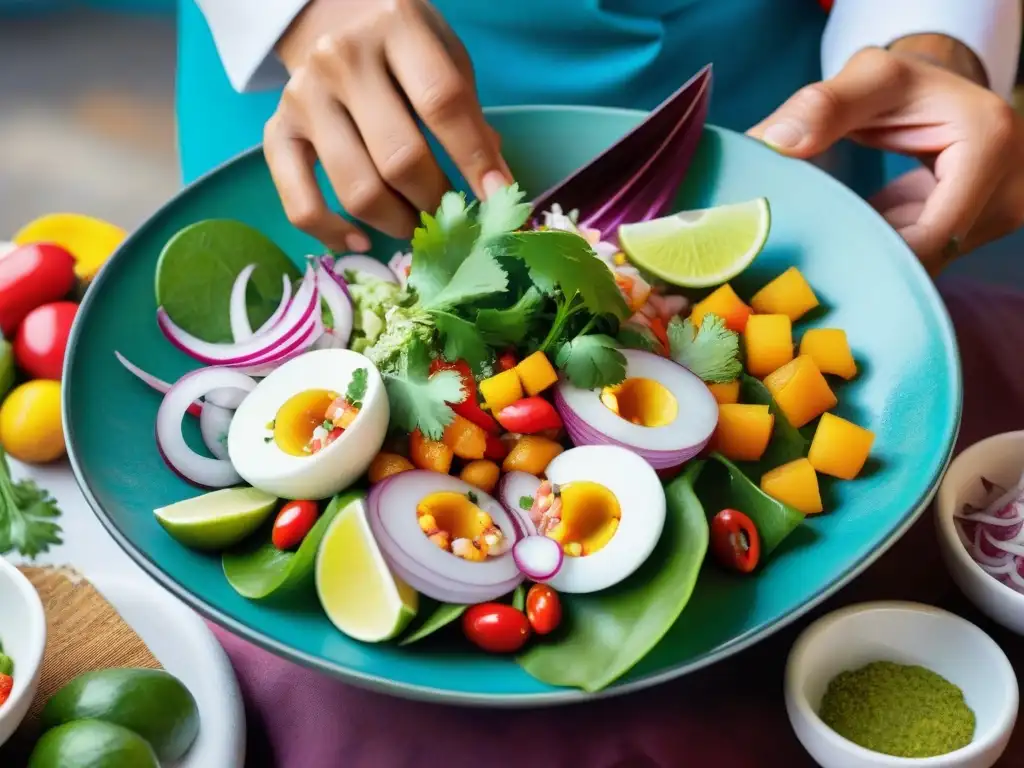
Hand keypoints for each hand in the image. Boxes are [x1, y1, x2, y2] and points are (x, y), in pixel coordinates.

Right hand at [266, 0, 510, 249]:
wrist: (326, 18)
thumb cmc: (400, 44)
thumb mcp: (445, 56)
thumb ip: (469, 115)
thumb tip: (493, 185)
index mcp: (395, 26)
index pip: (442, 103)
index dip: (474, 159)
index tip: (497, 197)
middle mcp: (342, 59)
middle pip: (398, 158)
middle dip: (433, 200)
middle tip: (449, 215)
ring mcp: (304, 97)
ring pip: (357, 189)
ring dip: (396, 222)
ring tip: (415, 223)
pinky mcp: (276, 131)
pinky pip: (300, 203)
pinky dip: (332, 233)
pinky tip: (360, 242)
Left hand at [748, 45, 1023, 272]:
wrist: (940, 93)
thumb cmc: (905, 83)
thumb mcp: (868, 77)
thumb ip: (822, 105)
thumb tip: (772, 143)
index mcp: (988, 145)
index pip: (930, 235)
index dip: (872, 251)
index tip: (818, 253)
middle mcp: (1009, 187)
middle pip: (931, 256)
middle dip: (872, 257)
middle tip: (815, 260)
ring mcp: (998, 213)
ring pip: (927, 262)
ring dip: (879, 255)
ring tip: (831, 246)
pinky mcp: (978, 229)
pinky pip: (925, 255)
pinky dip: (888, 250)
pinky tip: (853, 242)